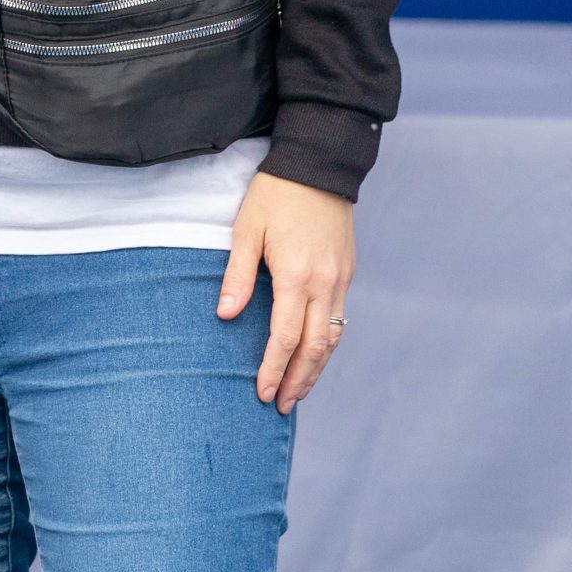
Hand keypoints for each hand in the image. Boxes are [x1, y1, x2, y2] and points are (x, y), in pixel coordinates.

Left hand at [217, 170, 353, 413]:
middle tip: (282, 406)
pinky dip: (327, 344)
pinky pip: (339, 318)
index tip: (262, 393)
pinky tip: (314, 355)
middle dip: (298, 380)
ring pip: (333, 337)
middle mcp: (324, 284)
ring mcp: (340, 279)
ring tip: (299, 391)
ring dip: (316, 368)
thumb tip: (226, 315)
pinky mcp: (346, 272)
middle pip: (315, 348)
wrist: (319, 164)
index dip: (274, 369)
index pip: (285, 337)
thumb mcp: (247, 229)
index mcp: (296, 275)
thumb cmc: (276, 195)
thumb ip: (237, 275)